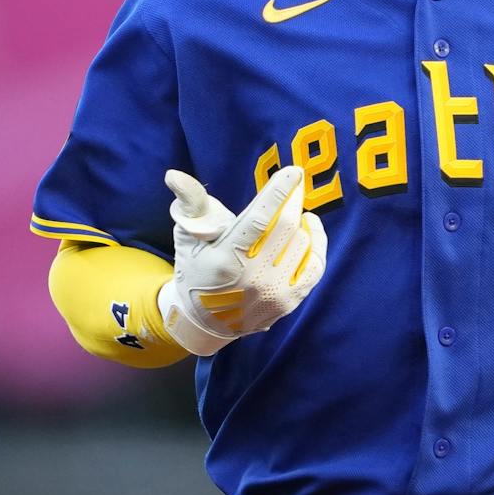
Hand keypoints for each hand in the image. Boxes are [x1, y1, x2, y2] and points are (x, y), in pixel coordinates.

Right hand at [156, 165, 326, 356]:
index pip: (258, 219)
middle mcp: (252, 277)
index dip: (278, 193)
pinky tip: (310, 226)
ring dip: (301, 221)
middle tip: (295, 184)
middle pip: (285, 227)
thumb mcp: (187, 237)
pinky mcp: (290, 301)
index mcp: (226, 259)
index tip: (293, 172)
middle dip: (293, 200)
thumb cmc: (196, 270)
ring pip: (302, 242)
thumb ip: (191, 204)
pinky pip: (315, 264)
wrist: (204, 322)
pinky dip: (317, 241)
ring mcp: (274, 292)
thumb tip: (175, 174)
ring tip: (292, 212)